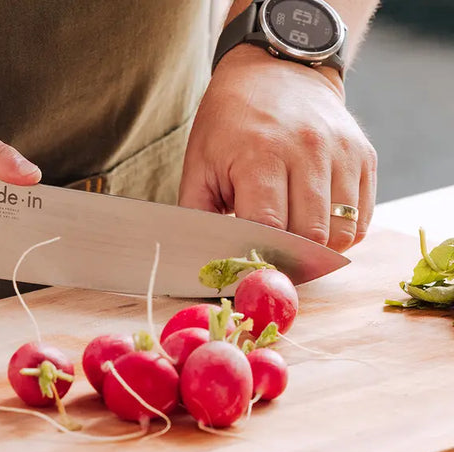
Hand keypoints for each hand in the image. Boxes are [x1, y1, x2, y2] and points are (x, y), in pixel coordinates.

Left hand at [178, 45, 376, 251]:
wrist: (276, 71)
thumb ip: (198, 214)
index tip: (248, 270)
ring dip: (319, 250)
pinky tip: (316, 228)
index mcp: (260, 154)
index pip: (269, 228)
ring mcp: (342, 152)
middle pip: (310, 236)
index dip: (260, 257)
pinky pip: (362, 217)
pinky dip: (342, 234)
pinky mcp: (364, 155)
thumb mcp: (199, 165)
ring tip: (294, 247)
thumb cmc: (229, 124)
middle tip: (273, 265)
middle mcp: (307, 150)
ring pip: (342, 232)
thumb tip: (203, 261)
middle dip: (290, 259)